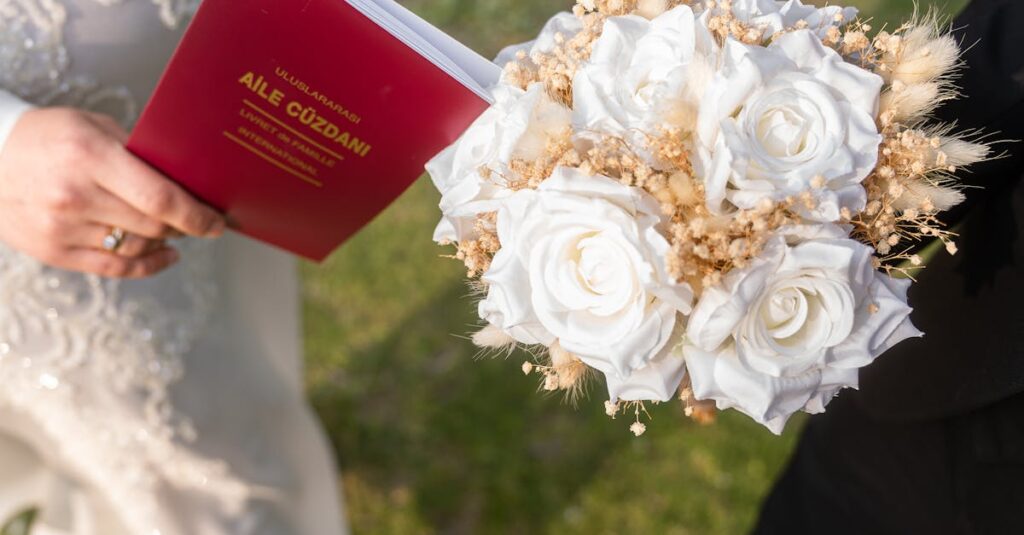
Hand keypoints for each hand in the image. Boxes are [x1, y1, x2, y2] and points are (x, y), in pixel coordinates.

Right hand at [0, 107, 225, 277]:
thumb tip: (188, 178)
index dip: (197, 214)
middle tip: (205, 221)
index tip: (218, 220)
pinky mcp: (53, 252)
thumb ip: (138, 151)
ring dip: (167, 242)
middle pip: (153, 225)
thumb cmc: (46, 137)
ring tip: (180, 232)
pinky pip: (114, 269)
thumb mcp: (92, 127)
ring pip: (137, 248)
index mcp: (89, 156)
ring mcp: (62, 228)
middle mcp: (75, 196)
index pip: (159, 197)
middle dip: (187, 226)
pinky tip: (165, 256)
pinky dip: (148, 265)